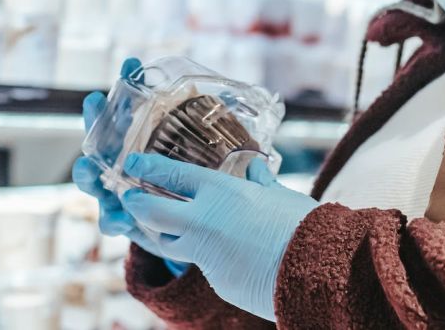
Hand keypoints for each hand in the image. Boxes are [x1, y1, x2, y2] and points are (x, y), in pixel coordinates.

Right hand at [72, 58, 188, 273]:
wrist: (190, 226)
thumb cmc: (187, 181)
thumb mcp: (198, 151)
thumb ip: (205, 127)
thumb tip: (226, 90)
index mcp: (137, 144)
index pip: (125, 113)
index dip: (129, 85)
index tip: (129, 64)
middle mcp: (122, 165)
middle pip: (100, 139)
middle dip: (95, 120)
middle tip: (93, 101)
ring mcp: (118, 193)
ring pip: (94, 181)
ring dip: (87, 173)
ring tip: (89, 167)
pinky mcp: (126, 221)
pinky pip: (112, 222)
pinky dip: (114, 220)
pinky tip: (121, 219)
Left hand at [121, 153, 318, 321]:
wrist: (315, 268)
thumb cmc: (303, 225)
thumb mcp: (280, 196)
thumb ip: (261, 183)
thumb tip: (255, 167)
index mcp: (222, 192)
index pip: (173, 176)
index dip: (147, 169)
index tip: (132, 165)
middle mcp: (204, 222)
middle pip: (151, 211)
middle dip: (135, 203)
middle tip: (129, 197)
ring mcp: (205, 254)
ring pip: (166, 242)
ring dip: (158, 232)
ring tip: (156, 225)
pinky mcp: (214, 280)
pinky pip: (199, 264)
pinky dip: (201, 255)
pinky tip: (209, 251)